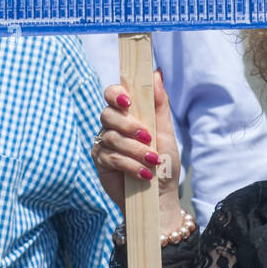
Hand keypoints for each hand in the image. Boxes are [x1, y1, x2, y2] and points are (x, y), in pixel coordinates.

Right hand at [92, 69, 180, 228]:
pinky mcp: (100, 162)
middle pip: (107, 114)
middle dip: (128, 126)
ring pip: (111, 137)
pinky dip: (129, 164)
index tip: (128, 101)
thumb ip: (159, 103)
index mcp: (128, 114)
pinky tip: (143, 174)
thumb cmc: (164, 162)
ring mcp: (104, 143)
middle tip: (147, 137)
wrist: (160, 195)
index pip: (112, 93)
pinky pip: (110, 156)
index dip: (116, 93)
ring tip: (152, 161)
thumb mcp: (166, 131)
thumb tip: (156, 72)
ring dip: (135, 150)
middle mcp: (112, 126)